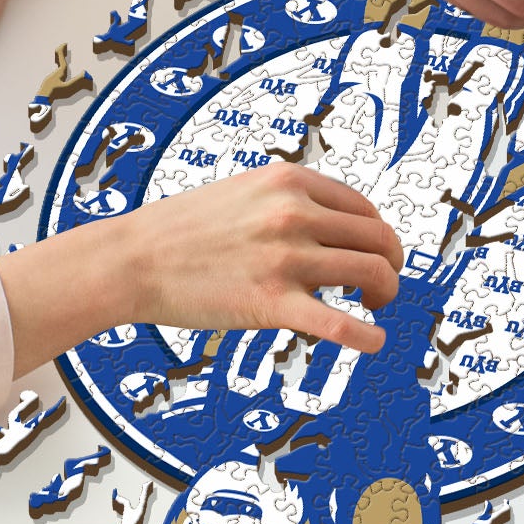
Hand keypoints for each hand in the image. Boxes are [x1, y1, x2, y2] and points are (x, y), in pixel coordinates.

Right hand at [118, 162, 403, 346]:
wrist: (133, 258)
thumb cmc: (183, 229)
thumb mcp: (245, 190)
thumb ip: (289, 200)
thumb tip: (332, 224)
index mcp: (290, 182)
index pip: (364, 208)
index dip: (378, 235)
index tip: (374, 253)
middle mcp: (294, 214)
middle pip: (378, 239)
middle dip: (390, 264)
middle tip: (383, 283)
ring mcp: (285, 258)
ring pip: (372, 273)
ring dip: (385, 292)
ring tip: (374, 305)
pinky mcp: (271, 303)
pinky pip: (339, 323)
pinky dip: (367, 336)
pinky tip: (374, 342)